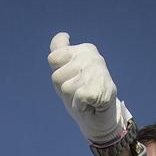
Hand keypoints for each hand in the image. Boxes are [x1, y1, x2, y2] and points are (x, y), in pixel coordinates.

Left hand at [48, 32, 131, 146]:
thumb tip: (63, 35)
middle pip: (56, 76)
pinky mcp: (102, 87)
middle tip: (78, 94)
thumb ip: (60, 53)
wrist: (102, 119)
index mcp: (83, 50)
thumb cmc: (81, 96)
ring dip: (73, 100)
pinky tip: (91, 105)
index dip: (58, 76)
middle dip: (63, 90)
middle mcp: (91, 55)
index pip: (54, 58)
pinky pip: (78, 99)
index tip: (70, 79)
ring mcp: (97, 69)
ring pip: (66, 89)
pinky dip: (82, 107)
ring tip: (85, 100)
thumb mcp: (66, 73)